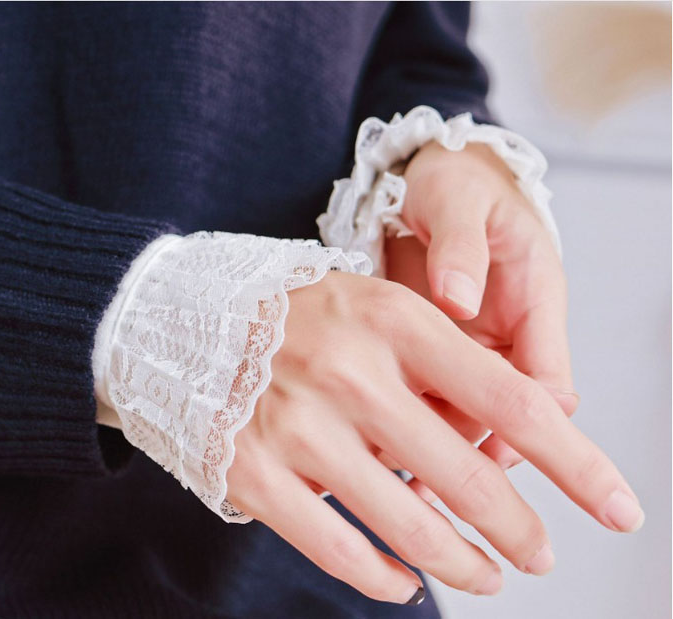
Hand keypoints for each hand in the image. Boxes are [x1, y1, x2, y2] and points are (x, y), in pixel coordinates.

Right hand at [226, 272, 642, 604]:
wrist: (188, 322)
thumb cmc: (303, 318)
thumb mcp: (377, 311)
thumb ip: (443, 370)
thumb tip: (516, 441)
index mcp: (392, 321)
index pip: (508, 400)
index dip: (574, 462)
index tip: (619, 507)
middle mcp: (349, 373)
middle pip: (466, 476)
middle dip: (519, 530)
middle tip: (540, 554)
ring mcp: (298, 426)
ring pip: (407, 526)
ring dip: (461, 564)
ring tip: (486, 575)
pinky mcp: (255, 473)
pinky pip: (338, 548)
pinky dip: (383, 577)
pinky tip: (405, 581)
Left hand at [386, 141, 577, 468]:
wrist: (425, 181)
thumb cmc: (456, 185)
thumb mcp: (458, 203)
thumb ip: (460, 248)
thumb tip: (459, 298)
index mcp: (533, 299)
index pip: (545, 383)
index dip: (528, 428)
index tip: (493, 458)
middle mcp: (504, 335)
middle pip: (502, 416)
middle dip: (474, 459)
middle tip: (432, 495)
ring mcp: (466, 347)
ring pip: (463, 417)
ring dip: (436, 453)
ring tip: (398, 489)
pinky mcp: (428, 351)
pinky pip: (427, 400)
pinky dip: (407, 428)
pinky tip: (375, 454)